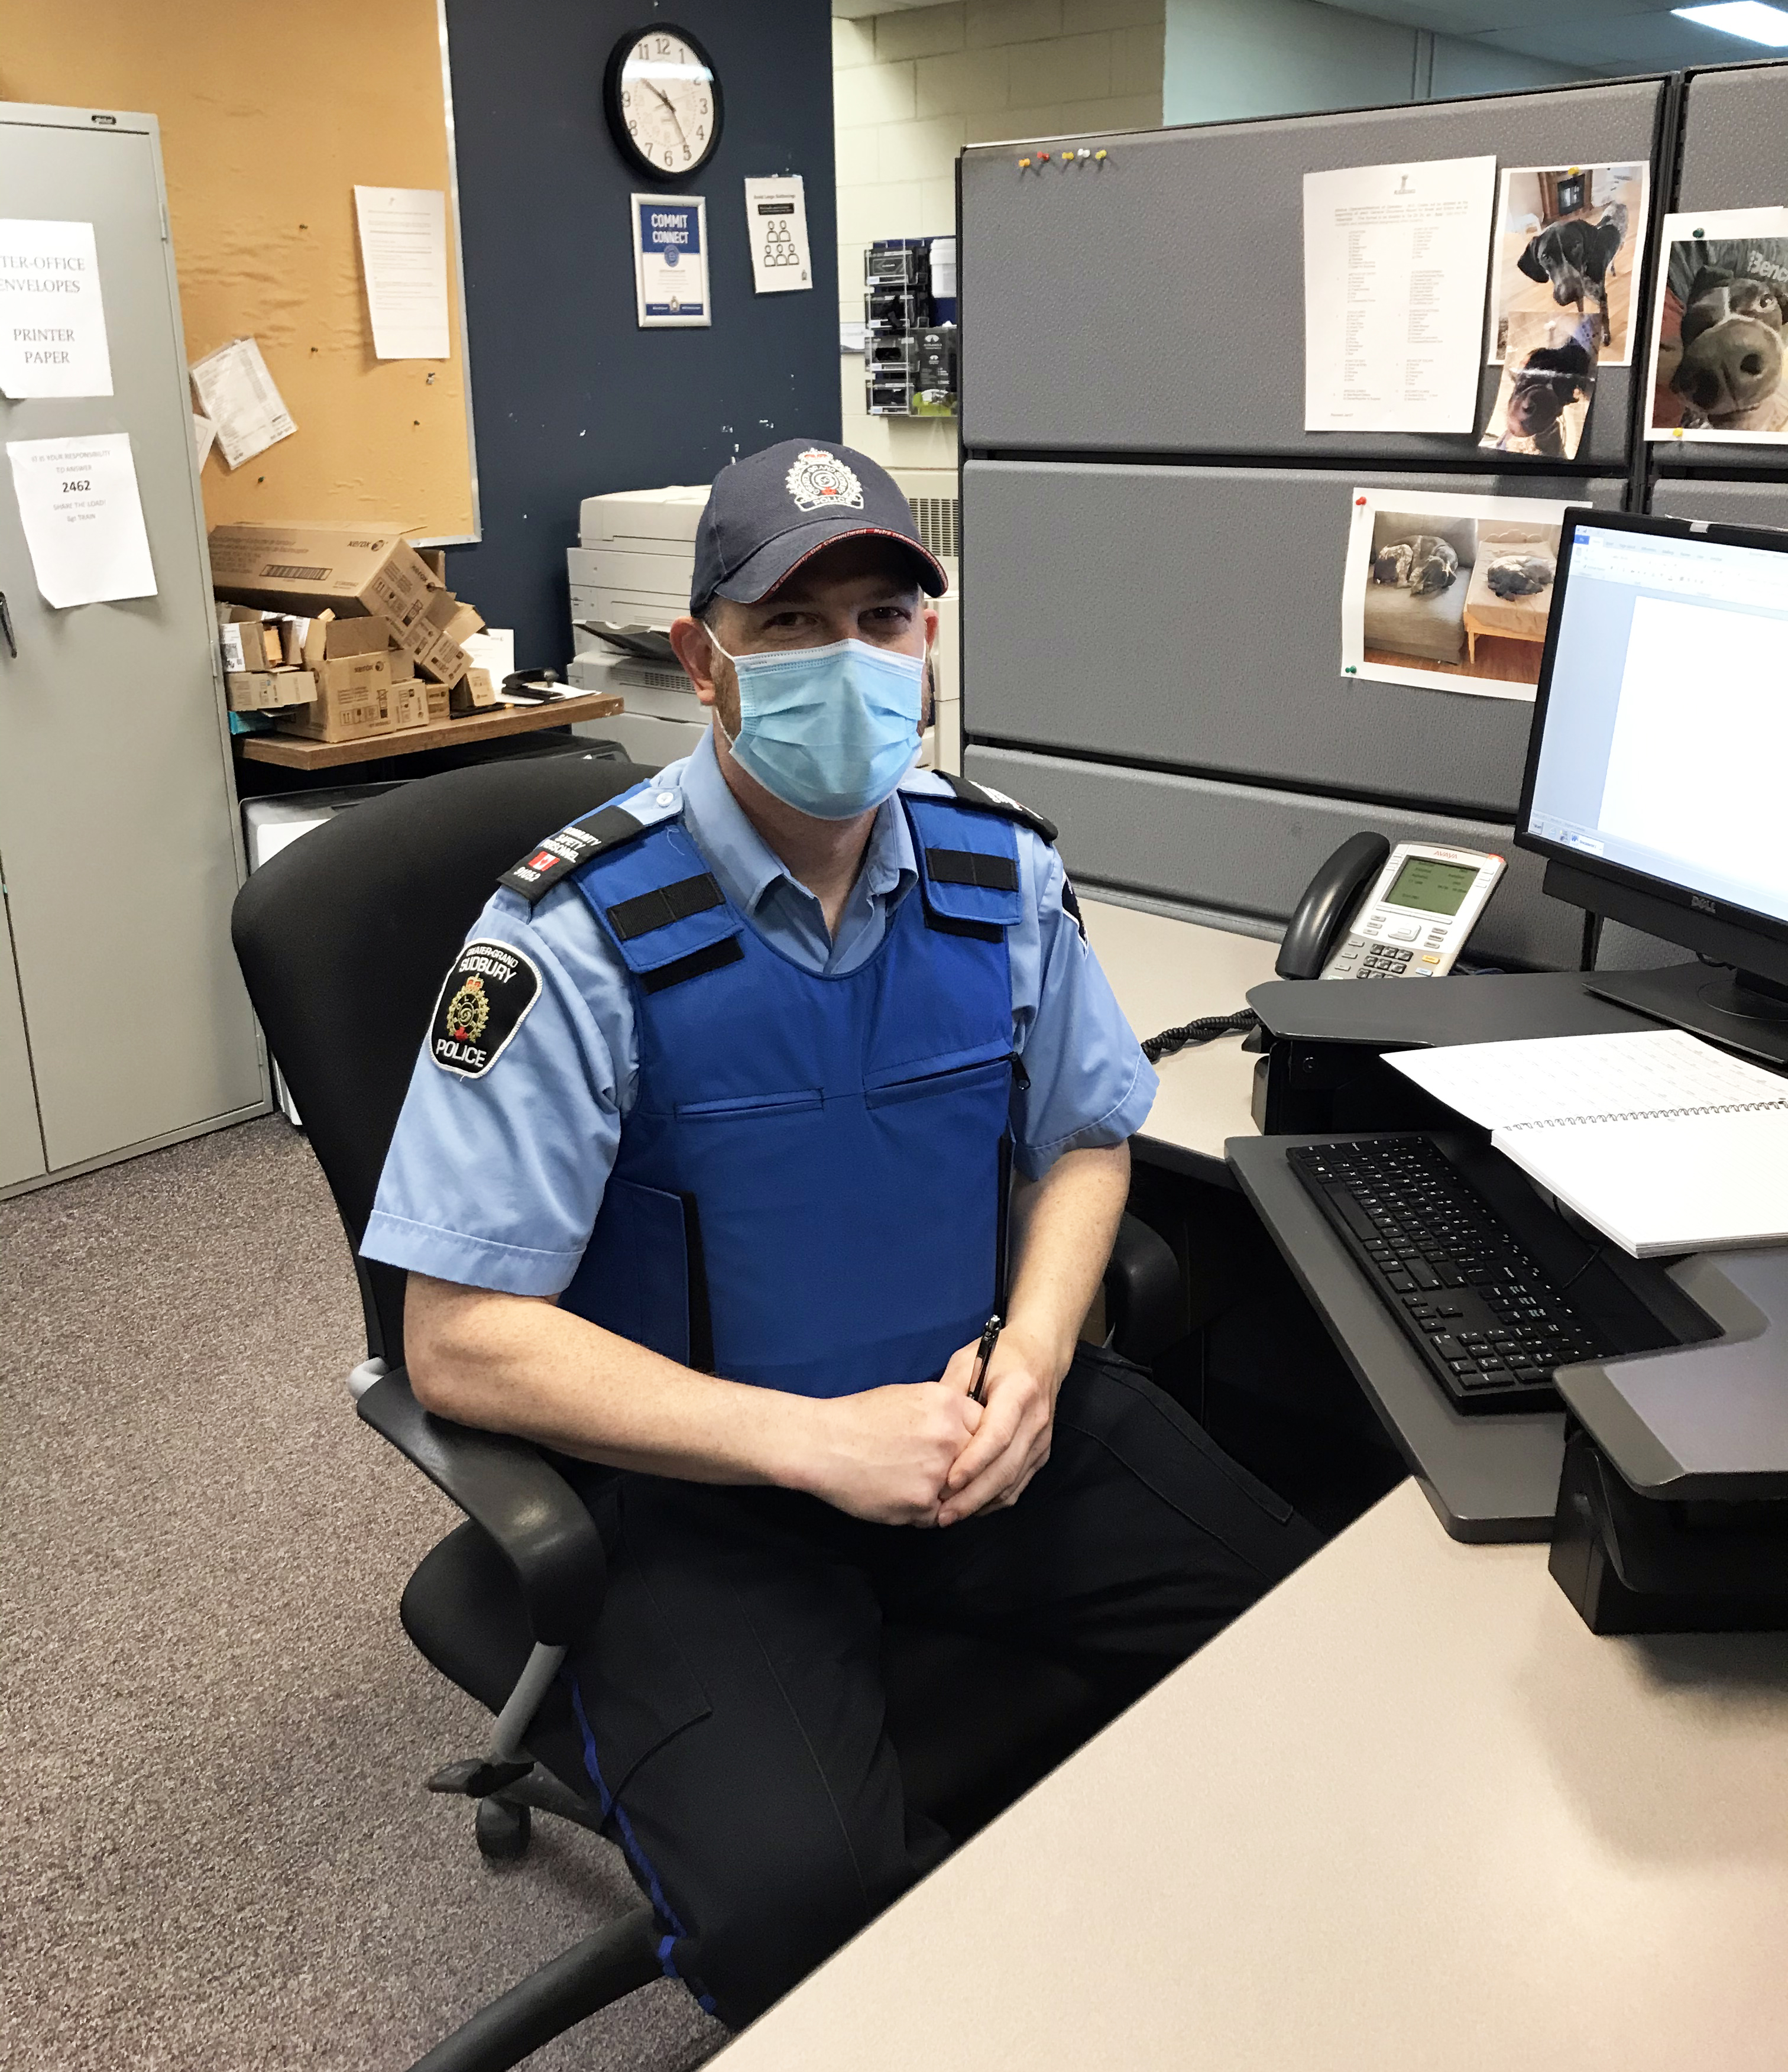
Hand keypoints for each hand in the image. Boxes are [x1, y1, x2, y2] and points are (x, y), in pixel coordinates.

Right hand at [799, 1383, 981, 1526]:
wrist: (823, 1443)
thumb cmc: (860, 1417)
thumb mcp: (912, 1397)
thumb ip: (947, 1414)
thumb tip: (971, 1433)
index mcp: (950, 1405)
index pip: (988, 1430)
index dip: (975, 1445)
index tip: (962, 1452)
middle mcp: (951, 1437)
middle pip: (979, 1464)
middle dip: (964, 1472)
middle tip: (939, 1474)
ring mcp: (938, 1472)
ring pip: (962, 1493)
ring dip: (946, 1496)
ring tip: (914, 1485)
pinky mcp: (922, 1502)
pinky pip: (938, 1515)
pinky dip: (924, 1512)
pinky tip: (900, 1496)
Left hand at [935, 1324, 1066, 1526]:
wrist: (1042, 1350)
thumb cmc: (999, 1353)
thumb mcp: (967, 1362)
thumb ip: (950, 1396)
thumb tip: (928, 1432)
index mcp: (1018, 1392)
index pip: (997, 1436)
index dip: (973, 1462)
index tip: (948, 1483)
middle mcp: (1035, 1419)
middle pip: (1006, 1467)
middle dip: (974, 1496)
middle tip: (942, 1515)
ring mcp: (1042, 1438)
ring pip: (1014, 1482)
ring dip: (983, 1503)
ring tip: (951, 1516)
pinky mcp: (1042, 1451)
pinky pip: (1019, 1483)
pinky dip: (996, 1500)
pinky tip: (972, 1507)